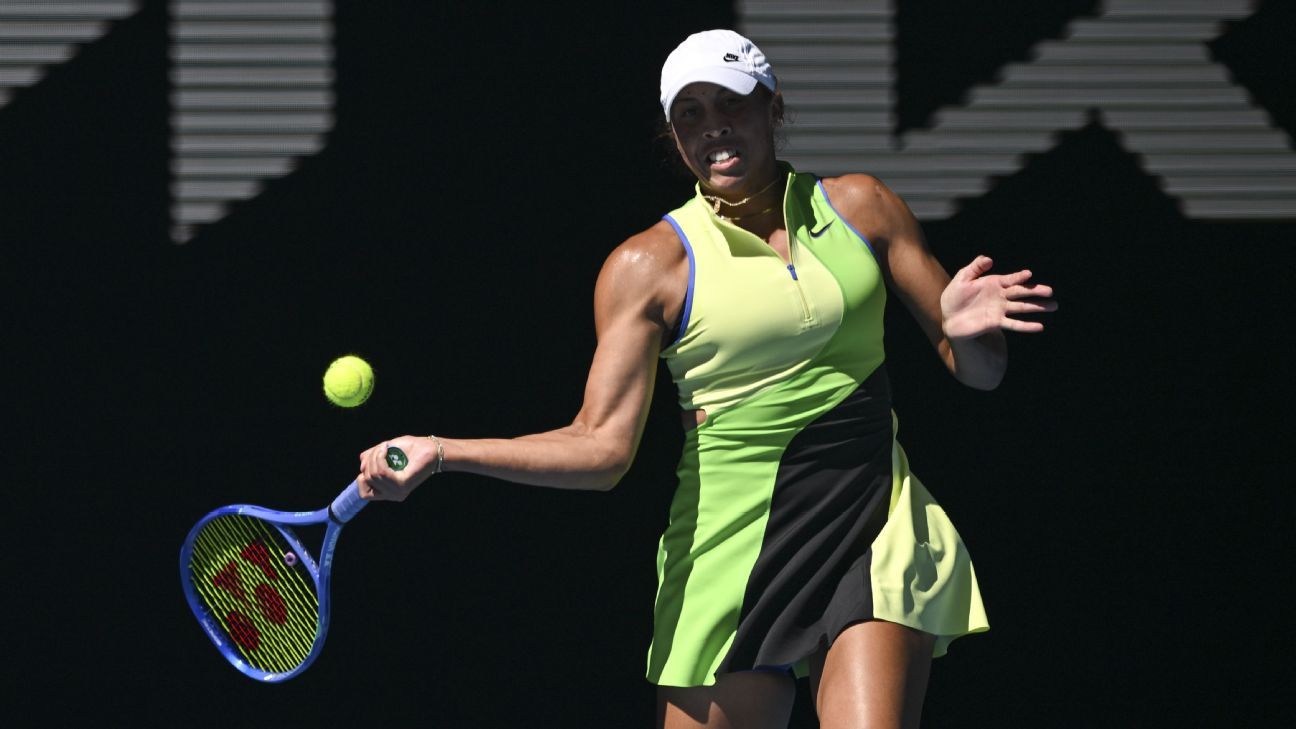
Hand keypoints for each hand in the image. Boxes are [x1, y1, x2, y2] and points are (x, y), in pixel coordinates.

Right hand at [356, 434, 441, 500]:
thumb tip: (362, 464)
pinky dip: (381, 457)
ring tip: (385, 446)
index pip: (364, 494)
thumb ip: (372, 458)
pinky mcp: (403, 485)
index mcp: (388, 491)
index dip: (361, 478)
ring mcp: (397, 492)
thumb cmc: (411, 449)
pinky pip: (382, 472)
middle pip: (366, 479)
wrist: (432, 449)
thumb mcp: (385, 452)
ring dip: (375, 456)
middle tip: (381, 447)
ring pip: (373, 474)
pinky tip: (386, 448)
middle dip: (369, 460)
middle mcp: (392, 495)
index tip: (369, 463)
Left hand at [940, 255, 1055, 339]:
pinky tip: (1040, 326)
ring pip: (1022, 308)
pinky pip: (1014, 324)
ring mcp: (1000, 310)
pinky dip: (1026, 326)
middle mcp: (1000, 296)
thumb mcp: (962, 279)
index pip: (1011, 279)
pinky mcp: (996, 323)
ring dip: (1038, 307)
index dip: (1019, 277)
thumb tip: (990, 259)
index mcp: (994, 283)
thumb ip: (975, 267)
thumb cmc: (954, 297)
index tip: (1028, 275)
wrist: (948, 317)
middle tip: (1050, 291)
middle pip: (1022, 293)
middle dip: (1036, 291)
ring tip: (1054, 306)